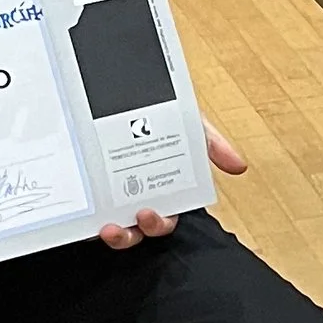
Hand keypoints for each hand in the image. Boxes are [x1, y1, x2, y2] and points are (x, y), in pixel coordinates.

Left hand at [98, 121, 247, 251]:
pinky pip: (85, 214)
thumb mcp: (188, 122)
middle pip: (138, 229)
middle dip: (134, 233)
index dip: (158, 223)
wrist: (126, 86)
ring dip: (113, 236)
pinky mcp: (87, 192)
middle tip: (130, 221)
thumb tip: (238, 166)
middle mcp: (136, 196)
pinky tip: (84, 215)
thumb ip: (211, 143)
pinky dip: (85, 220)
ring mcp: (109, 196)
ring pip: (113, 228)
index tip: (148, 213)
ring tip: (107, 228)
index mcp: (161, 188)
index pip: (164, 217)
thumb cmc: (161, 111)